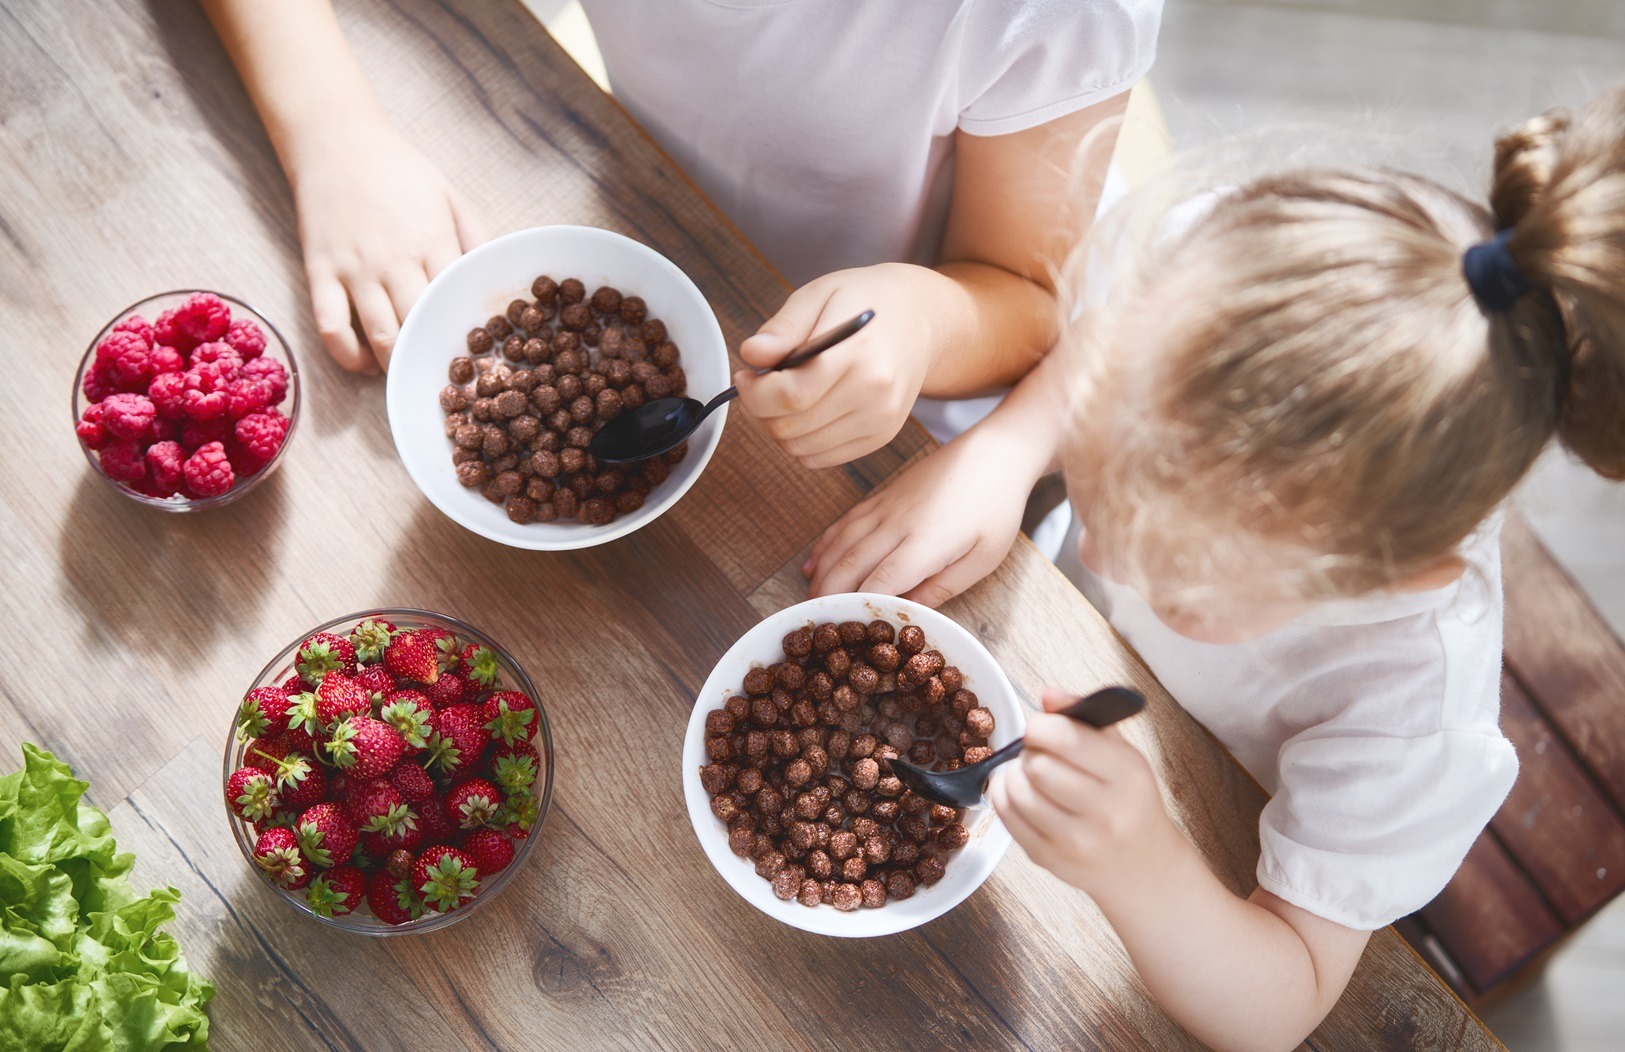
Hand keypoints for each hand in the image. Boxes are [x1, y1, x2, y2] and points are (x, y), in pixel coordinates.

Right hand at [288, 118, 482, 371]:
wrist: (337, 142)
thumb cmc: (399, 172)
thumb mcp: (451, 196)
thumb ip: (477, 239)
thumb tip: (494, 280)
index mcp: (433, 241)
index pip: (456, 302)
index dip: (467, 334)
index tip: (476, 354)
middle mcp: (395, 260)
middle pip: (421, 326)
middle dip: (433, 355)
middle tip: (443, 373)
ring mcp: (354, 269)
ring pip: (380, 336)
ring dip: (396, 363)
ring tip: (407, 370)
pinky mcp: (319, 273)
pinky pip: (330, 328)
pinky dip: (347, 356)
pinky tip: (364, 363)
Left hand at [736, 262, 944, 467]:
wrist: (919, 319)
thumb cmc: (865, 301)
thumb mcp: (819, 295)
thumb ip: (783, 327)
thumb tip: (751, 353)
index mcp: (858, 351)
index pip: (791, 395)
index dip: (754, 393)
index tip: (746, 377)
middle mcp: (874, 392)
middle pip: (791, 427)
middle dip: (760, 411)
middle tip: (758, 386)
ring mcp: (880, 419)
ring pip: (801, 449)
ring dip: (778, 428)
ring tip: (783, 397)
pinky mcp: (881, 436)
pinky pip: (820, 458)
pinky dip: (801, 441)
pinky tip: (805, 411)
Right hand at [804, 433, 1029, 603]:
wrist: (995, 452)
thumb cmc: (996, 507)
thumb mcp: (983, 558)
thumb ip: (943, 586)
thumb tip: (909, 611)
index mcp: (925, 543)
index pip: (881, 582)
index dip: (860, 607)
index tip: (849, 631)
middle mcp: (896, 523)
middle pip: (851, 563)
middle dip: (830, 595)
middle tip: (817, 623)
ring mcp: (885, 506)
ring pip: (840, 542)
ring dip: (821, 572)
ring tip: (810, 599)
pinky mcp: (882, 496)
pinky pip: (844, 523)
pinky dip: (825, 545)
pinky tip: (813, 563)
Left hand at [989, 688, 1178, 893]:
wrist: (1142, 865)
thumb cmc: (1128, 800)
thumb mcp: (1122, 754)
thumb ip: (1084, 719)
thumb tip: (1048, 694)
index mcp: (1127, 775)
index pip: (1067, 738)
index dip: (1042, 726)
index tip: (1042, 728)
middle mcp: (1105, 811)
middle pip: (1038, 765)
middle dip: (1031, 751)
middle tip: (1041, 754)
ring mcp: (1076, 841)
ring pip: (1018, 791)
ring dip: (1014, 773)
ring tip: (1029, 773)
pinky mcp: (1049, 858)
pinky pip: (1007, 816)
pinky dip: (1003, 795)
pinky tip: (1017, 790)